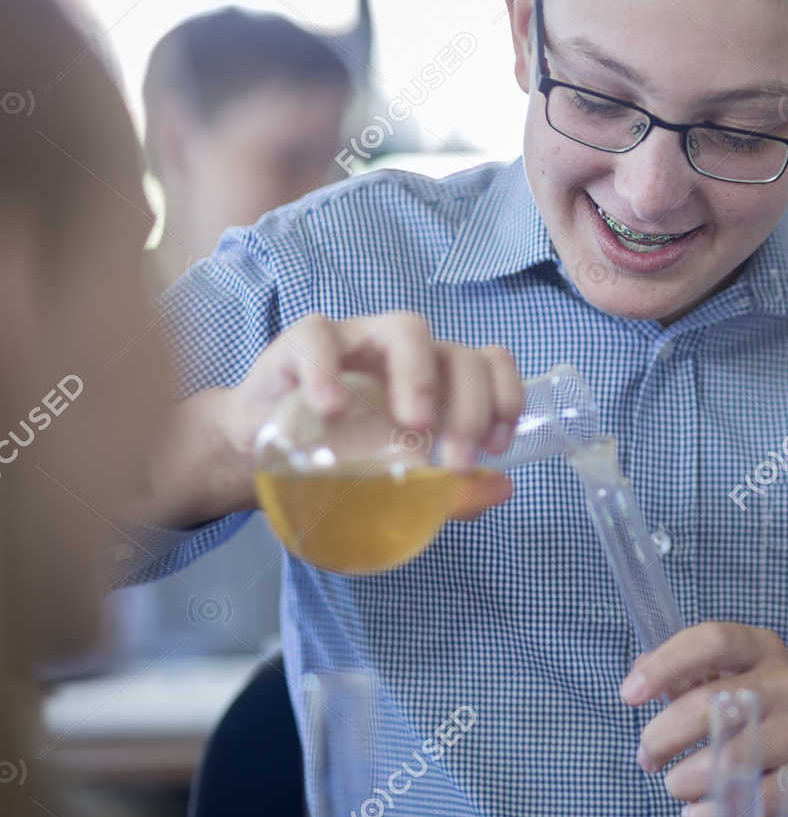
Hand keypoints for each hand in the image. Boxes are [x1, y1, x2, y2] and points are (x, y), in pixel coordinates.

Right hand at [158, 312, 524, 524]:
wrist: (253, 452)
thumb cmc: (335, 458)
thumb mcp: (395, 480)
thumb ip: (450, 487)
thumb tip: (503, 488)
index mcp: (434, 377)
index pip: (487, 362)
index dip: (505, 394)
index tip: (497, 445)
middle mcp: (404, 352)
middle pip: (456, 352)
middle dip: (469, 406)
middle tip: (457, 461)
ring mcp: (356, 341)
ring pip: (406, 328)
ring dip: (420, 376)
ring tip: (415, 427)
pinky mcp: (299, 345)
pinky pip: (318, 338)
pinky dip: (327, 371)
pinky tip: (332, 410)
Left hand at [624, 622, 787, 816]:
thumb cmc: (784, 706)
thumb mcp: (748, 672)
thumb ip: (694, 671)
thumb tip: (641, 667)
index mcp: (763, 649)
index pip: (710, 640)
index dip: (665, 664)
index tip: (630, 692)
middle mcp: (786, 684)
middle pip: (710, 705)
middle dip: (662, 736)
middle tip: (648, 755)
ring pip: (728, 757)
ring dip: (685, 779)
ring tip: (676, 784)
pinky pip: (751, 801)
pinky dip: (713, 814)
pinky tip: (699, 814)